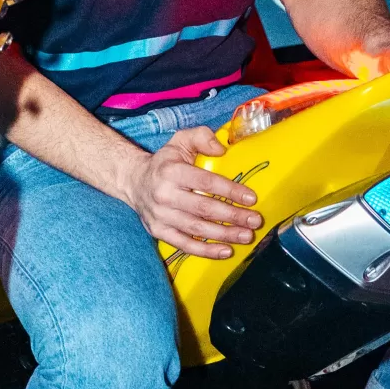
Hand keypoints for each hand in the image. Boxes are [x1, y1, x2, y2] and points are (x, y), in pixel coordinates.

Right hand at [118, 127, 261, 257]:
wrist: (133, 181)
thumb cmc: (165, 162)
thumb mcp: (180, 141)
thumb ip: (201, 137)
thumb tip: (221, 149)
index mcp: (171, 171)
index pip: (205, 182)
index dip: (230, 191)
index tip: (251, 198)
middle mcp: (164, 194)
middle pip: (203, 209)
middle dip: (233, 216)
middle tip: (255, 220)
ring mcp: (160, 216)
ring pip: (196, 229)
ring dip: (224, 234)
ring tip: (246, 235)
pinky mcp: (158, 231)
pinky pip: (184, 245)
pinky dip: (205, 251)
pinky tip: (225, 251)